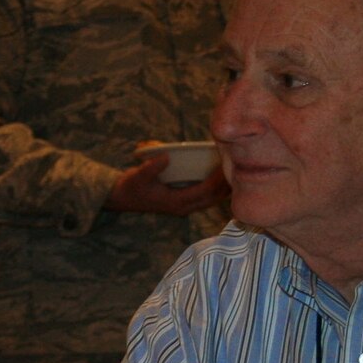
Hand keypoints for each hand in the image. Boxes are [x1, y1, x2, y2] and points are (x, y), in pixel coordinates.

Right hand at [103, 150, 227, 215]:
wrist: (121, 198)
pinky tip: (224, 177)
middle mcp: (184, 207)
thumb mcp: (138, 175)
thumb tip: (166, 155)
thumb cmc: (131, 186)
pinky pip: (206, 197)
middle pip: (213, 198)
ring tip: (239, 171)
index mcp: (176, 202)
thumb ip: (151, 167)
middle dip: (226, 183)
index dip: (217, 179)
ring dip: (224, 188)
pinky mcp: (184, 202)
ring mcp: (185, 206)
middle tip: (240, 165)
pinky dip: (217, 189)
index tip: (227, 164)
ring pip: (212, 199)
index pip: (204, 191)